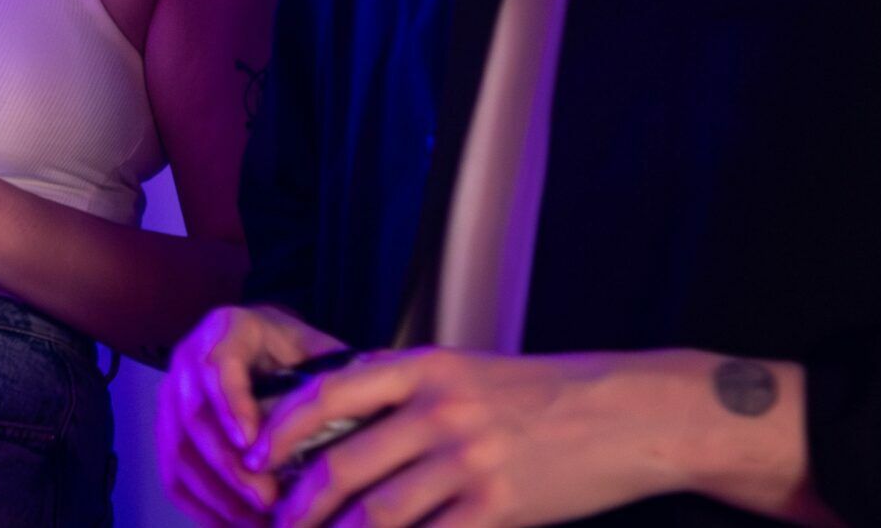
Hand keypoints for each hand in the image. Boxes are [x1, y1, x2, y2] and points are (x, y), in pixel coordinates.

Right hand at [158, 304, 349, 525]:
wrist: (268, 354)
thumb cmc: (299, 355)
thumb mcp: (319, 349)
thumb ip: (343, 368)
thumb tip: (386, 381)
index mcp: (227, 329)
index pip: (217, 365)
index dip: (231, 406)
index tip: (253, 445)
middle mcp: (188, 359)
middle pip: (193, 417)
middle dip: (229, 467)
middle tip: (267, 501)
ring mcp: (172, 398)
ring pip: (179, 453)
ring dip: (217, 495)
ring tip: (257, 522)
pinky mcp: (169, 434)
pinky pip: (174, 477)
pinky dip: (202, 510)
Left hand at [249, 348, 685, 527]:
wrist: (626, 415)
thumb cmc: (539, 393)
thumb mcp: (464, 369)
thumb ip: (401, 388)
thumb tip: (332, 417)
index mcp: (425, 367)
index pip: (330, 393)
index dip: (282, 428)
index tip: (254, 456)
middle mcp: (440, 410)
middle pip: (344, 463)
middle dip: (298, 503)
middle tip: (276, 522)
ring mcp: (470, 460)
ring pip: (379, 512)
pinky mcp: (499, 505)